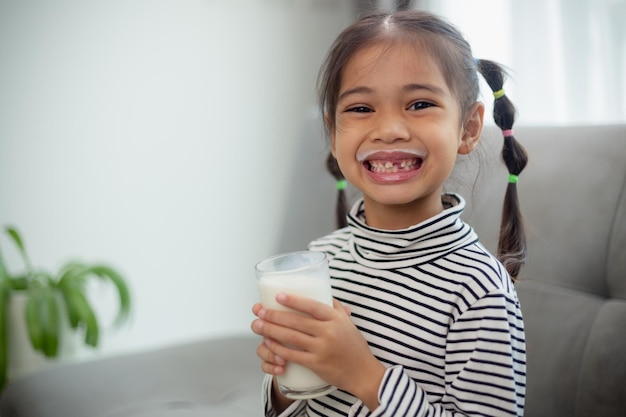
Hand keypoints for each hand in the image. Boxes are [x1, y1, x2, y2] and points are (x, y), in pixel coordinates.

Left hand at [250, 294, 384, 407]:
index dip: (295, 301)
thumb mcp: (347, 322)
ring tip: (257, 325)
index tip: (278, 296)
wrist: (363, 372)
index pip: (313, 306)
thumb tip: (320, 291)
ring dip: (271, 330)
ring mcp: (322, 348)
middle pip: (296, 322)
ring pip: (291, 337)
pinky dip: (278, 349)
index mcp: (335, 319)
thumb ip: (334, 307)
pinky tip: (268, 343)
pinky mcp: (316, 364)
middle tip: (259, 311)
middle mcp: (329, 332)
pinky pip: (293, 355)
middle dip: (274, 315)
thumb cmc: (354, 346)